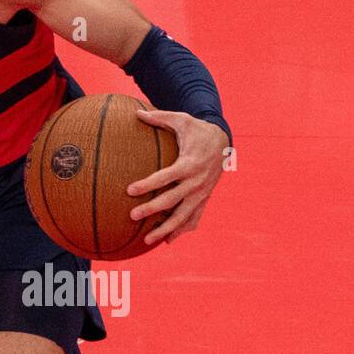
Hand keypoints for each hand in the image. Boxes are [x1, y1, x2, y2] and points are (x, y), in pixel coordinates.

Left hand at [126, 109, 227, 245]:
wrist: (224, 140)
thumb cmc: (197, 130)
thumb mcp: (181, 119)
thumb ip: (159, 117)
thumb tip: (136, 112)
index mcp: (189, 164)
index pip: (165, 177)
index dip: (148, 184)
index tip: (129, 190)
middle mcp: (196, 182)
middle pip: (172, 200)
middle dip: (152, 210)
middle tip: (132, 216)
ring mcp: (201, 193)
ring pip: (183, 216)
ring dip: (166, 229)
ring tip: (147, 240)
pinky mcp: (204, 198)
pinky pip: (193, 217)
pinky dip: (181, 230)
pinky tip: (167, 241)